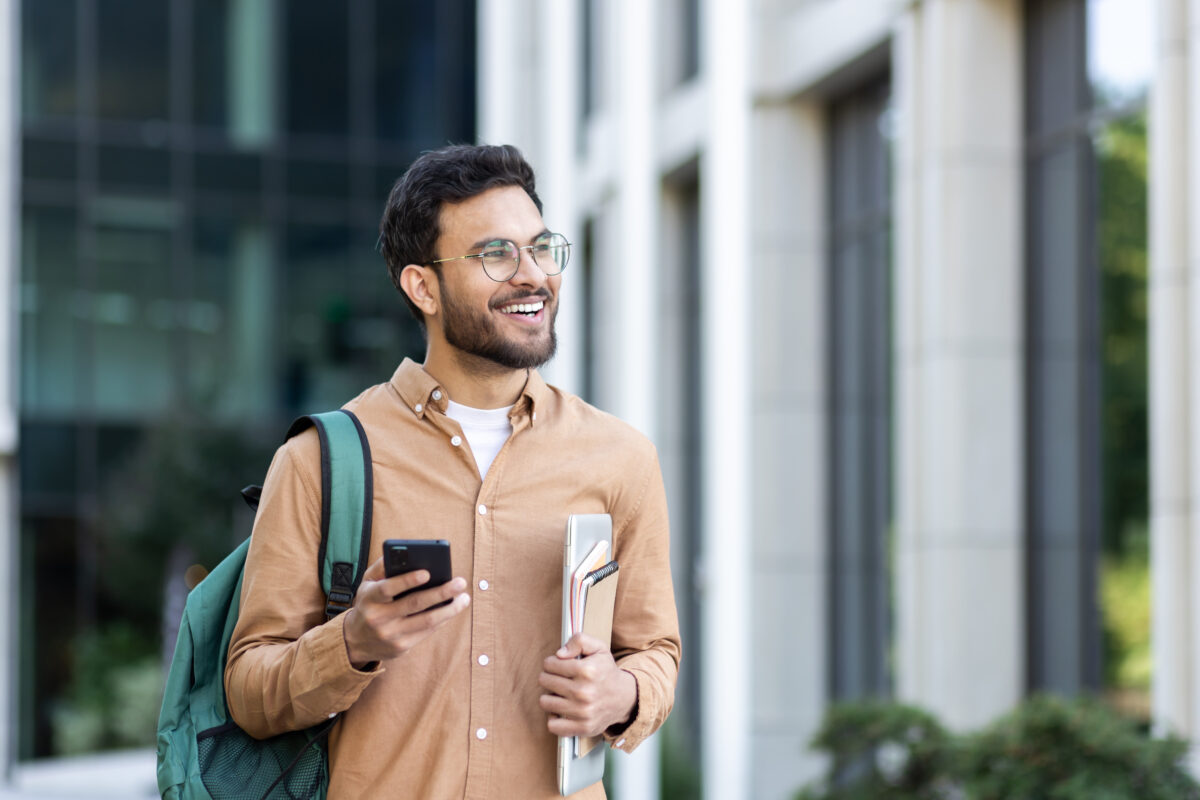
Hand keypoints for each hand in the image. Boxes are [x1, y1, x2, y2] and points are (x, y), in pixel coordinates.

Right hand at [342, 556, 469, 667]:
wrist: (355, 641)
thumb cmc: (368, 603)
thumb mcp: (366, 584)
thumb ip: (382, 567)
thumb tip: (404, 553)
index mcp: (369, 598)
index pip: (388, 588)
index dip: (407, 581)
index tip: (427, 573)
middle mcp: (379, 617)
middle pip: (415, 604)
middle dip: (441, 592)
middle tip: (460, 582)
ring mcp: (391, 634)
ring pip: (426, 621)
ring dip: (449, 609)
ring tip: (464, 598)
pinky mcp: (401, 647)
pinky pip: (427, 632)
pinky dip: (442, 619)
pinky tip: (452, 609)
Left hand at [538, 633, 636, 737]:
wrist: (624, 698)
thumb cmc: (606, 672)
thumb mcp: (599, 648)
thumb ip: (579, 641)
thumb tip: (559, 654)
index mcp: (587, 671)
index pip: (550, 664)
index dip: (551, 662)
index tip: (557, 665)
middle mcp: (584, 692)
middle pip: (545, 681)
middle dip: (548, 677)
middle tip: (558, 678)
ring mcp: (583, 712)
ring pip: (545, 702)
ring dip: (549, 696)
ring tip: (559, 693)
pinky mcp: (582, 728)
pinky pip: (553, 725)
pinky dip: (554, 718)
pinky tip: (561, 710)